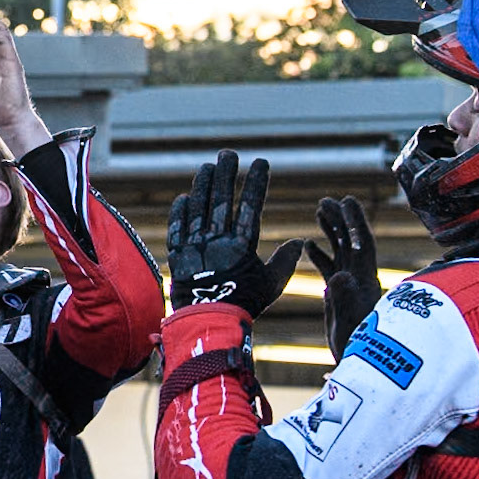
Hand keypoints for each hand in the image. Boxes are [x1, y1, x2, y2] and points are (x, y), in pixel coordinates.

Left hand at [167, 149, 303, 316]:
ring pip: (199, 208)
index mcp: (242, 246)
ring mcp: (195, 246)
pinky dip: (180, 212)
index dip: (256, 183)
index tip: (261, 162)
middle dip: (226, 174)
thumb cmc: (244, 305)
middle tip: (228, 154)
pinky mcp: (178, 254)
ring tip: (207, 166)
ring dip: (203, 185)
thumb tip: (300, 242)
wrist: (209, 325)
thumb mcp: (271, 285)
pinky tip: (184, 197)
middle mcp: (217, 241)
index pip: (250, 206)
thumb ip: (285, 262)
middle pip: (221, 200)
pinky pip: (178, 228)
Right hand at [306, 196, 384, 360]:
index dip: (356, 221)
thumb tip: (340, 275)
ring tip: (319, 210)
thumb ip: (344, 298)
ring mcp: (350, 286)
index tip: (347, 200)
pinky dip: (321, 254)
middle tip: (327, 200)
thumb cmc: (354, 346)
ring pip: (341, 251)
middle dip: (341, 219)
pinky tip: (309, 244)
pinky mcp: (339, 295)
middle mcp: (360, 279)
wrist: (357, 366)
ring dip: (331, 231)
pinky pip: (330, 267)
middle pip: (351, 241)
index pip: (362, 243)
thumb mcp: (349, 322)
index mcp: (365, 280)